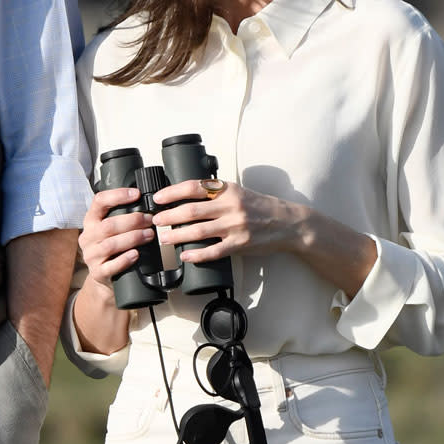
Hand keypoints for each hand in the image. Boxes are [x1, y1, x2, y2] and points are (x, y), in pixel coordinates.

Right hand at [79, 187, 155, 287]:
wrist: (104, 278)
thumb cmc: (112, 249)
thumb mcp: (112, 230)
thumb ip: (122, 217)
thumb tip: (147, 206)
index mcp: (91, 221)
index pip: (99, 202)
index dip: (117, 195)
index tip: (136, 194)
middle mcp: (88, 237)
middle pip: (108, 225)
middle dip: (132, 221)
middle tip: (150, 220)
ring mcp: (91, 256)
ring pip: (111, 245)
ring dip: (133, 238)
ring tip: (149, 235)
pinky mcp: (97, 273)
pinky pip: (111, 266)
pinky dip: (125, 259)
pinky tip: (136, 254)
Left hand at [151, 179, 299, 262]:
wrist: (287, 223)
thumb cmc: (261, 206)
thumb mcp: (239, 191)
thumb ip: (217, 192)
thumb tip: (187, 195)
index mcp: (228, 189)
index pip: (193, 187)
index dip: (172, 192)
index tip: (157, 199)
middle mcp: (230, 206)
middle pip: (192, 211)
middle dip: (169, 216)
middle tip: (155, 221)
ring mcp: (235, 226)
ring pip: (199, 231)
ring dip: (177, 235)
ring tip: (164, 238)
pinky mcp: (240, 244)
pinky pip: (214, 251)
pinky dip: (197, 254)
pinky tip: (185, 255)